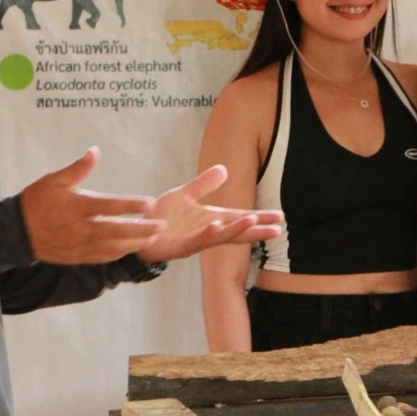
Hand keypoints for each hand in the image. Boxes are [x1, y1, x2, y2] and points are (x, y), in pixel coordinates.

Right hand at [18, 148, 163, 264]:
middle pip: (116, 231)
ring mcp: (79, 245)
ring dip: (134, 243)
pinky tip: (131, 248)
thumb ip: (77, 169)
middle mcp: (80, 229)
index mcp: (76, 207)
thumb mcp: (54, 180)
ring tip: (153, 238)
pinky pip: (102, 257)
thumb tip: (95, 151)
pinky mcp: (76, 257)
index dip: (130, 205)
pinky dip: (119, 253)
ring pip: (112, 247)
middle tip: (161, 226)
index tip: (150, 204)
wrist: (15, 232)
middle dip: (141, 229)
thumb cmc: (36, 202)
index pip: (108, 207)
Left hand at [135, 164, 283, 263]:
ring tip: (253, 222)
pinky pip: (195, 240)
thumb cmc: (162, 216)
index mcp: (211, 219)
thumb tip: (225, 169)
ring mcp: (193, 240)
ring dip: (236, 230)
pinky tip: (216, 227)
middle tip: (277, 230)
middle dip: (256, 231)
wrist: (136, 229)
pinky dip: (206, 234)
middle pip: (236, 231)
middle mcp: (206, 231)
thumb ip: (204, 184)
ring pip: (219, 236)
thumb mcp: (185, 195)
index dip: (259, 218)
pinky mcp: (177, 246)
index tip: (280, 218)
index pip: (239, 218)